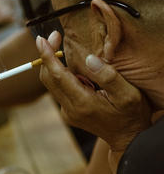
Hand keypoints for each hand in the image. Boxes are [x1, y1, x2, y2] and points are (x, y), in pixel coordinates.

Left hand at [36, 31, 150, 152]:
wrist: (129, 138)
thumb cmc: (131, 114)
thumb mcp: (128, 95)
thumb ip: (109, 76)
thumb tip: (89, 59)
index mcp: (82, 103)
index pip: (57, 76)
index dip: (47, 56)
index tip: (41, 39)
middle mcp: (69, 108)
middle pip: (49, 78)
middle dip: (47, 55)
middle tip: (54, 35)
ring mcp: (67, 111)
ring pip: (52, 83)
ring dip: (53, 64)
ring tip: (61, 45)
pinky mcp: (68, 112)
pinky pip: (59, 88)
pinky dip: (61, 74)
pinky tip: (73, 66)